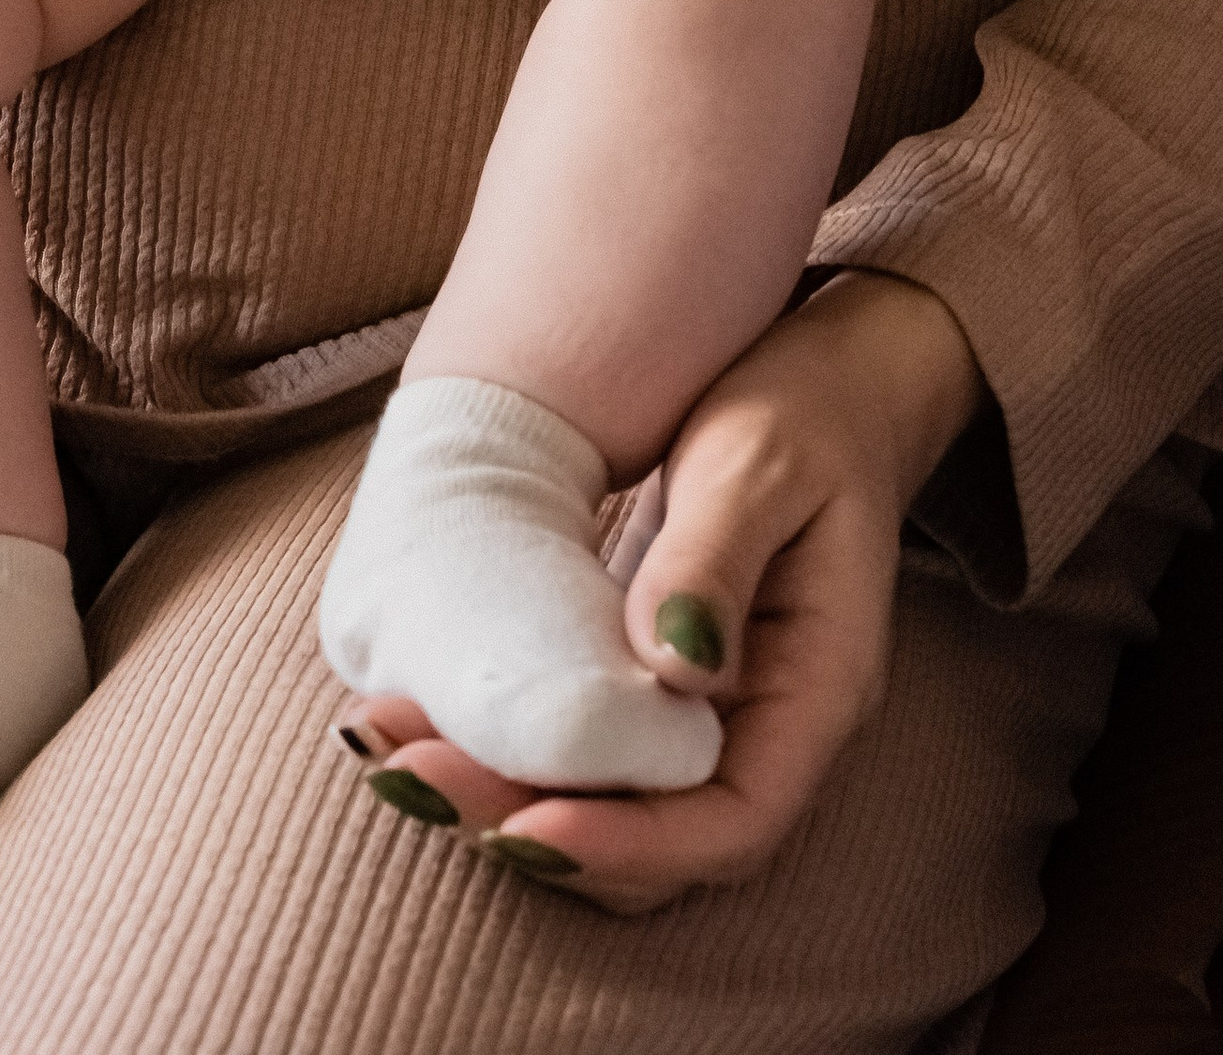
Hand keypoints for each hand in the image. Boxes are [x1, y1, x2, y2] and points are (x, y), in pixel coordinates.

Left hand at [336, 273, 988, 911]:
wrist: (830, 381)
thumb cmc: (806, 411)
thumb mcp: (762, 463)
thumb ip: (715, 560)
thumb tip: (670, 668)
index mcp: (816, 689)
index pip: (730, 821)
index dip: (629, 841)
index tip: (525, 821)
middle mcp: (766, 729)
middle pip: (654, 841)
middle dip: (533, 827)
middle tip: (415, 775)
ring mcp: (711, 716)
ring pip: (609, 807)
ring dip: (501, 798)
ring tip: (393, 752)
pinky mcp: (656, 686)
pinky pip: (588, 751)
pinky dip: (510, 750)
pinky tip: (428, 716)